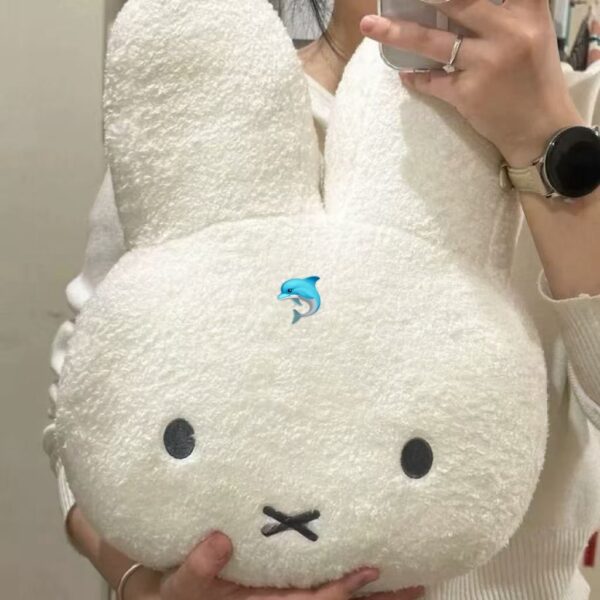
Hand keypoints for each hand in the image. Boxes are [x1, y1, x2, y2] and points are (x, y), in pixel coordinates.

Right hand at [124, 532, 424, 599]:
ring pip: (335, 598)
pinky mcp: (284, 587)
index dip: (341, 590)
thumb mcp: (180, 585)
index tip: (371, 571)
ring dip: (373, 594)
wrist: (173, 598)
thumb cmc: (177, 594)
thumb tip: (220, 540)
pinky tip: (373, 573)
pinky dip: (350, 583)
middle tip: (418, 584)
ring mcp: (285, 596)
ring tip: (412, 580)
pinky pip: (320, 586)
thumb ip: (198, 567)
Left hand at [360, 0, 584, 165]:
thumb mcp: (533, 34)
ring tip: (369, 26)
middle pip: (457, 2)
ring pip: (433, 42)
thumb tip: (455, 7)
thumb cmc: (535, 79)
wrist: (541, 130)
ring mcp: (486, 64)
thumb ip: (507, 12)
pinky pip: (432, 82)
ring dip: (397, 33)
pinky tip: (404, 74)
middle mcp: (508, 33)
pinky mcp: (468, 94)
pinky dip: (416, 78)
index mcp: (528, 12)